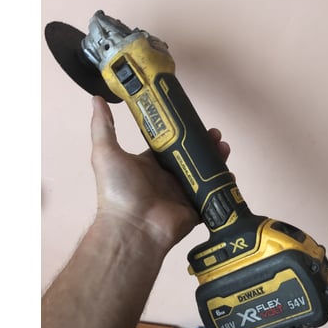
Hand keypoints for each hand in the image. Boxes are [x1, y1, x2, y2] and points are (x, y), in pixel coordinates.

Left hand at [90, 96, 230, 250]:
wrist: (133, 228)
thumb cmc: (119, 190)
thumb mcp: (106, 153)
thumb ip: (103, 127)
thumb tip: (97, 99)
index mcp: (149, 165)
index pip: (169, 145)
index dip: (182, 133)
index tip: (194, 121)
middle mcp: (167, 178)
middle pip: (191, 157)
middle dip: (204, 144)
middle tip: (216, 134)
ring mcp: (182, 194)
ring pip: (204, 173)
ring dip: (216, 159)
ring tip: (224, 147)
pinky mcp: (195, 208)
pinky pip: (212, 195)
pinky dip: (222, 184)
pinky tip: (229, 172)